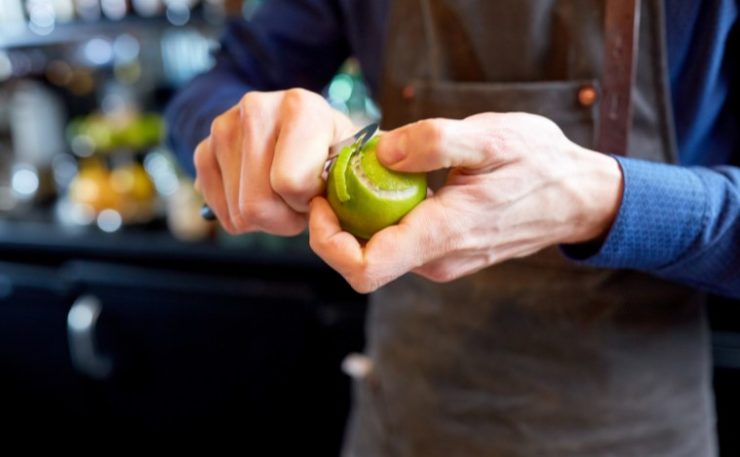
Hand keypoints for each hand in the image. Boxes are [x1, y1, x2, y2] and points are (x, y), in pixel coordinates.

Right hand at [194, 89, 355, 234]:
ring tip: (283, 194)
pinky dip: (241, 215)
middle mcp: (258, 107)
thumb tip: (375, 196)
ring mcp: (224, 126)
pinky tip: (259, 192)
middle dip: (285, 217)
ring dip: (266, 218)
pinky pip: (217, 210)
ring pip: (238, 213)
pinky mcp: (204, 148)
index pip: (290, 183)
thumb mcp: (359, 161)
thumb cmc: (335, 155)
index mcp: (302, 107)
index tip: (321, 192)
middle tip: (301, 201)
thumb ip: (367, 178)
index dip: (309, 203)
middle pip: (258, 205)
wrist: (299, 132)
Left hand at [308, 113, 623, 292]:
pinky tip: (396, 178)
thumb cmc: (540, 165)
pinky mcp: (446, 252)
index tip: (321, 199)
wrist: (578, 197)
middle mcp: (436, 260)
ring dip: (361, 213)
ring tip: (368, 167)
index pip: (362, 269)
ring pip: (379, 248)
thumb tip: (379, 152)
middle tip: (339, 170)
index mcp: (440, 236)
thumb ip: (434, 142)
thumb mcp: (491, 137)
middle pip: (360, 258)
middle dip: (337, 218)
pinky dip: (384, 213)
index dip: (326, 240)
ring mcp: (441, 260)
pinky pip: (399, 240)